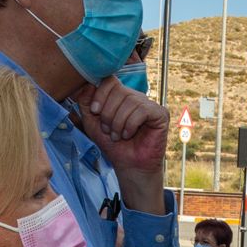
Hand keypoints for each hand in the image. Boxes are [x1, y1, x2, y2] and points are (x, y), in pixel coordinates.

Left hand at [72, 77, 167, 203]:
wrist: (128, 165)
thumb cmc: (113, 145)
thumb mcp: (92, 123)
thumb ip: (86, 103)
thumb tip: (88, 84)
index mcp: (121, 96)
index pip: (110, 80)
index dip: (100, 94)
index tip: (95, 111)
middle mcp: (136, 96)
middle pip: (119, 90)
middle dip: (108, 113)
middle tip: (108, 130)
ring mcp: (149, 104)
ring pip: (130, 101)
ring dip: (118, 122)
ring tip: (117, 136)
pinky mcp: (160, 114)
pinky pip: (142, 110)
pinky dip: (131, 124)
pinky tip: (129, 135)